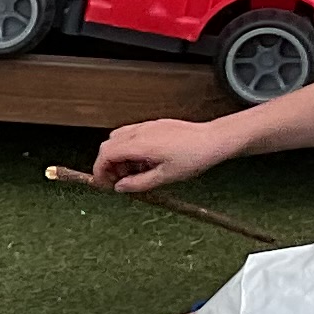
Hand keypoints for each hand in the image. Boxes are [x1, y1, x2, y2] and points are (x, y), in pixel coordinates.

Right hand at [92, 120, 230, 197]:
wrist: (213, 140)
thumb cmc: (193, 157)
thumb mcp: (165, 177)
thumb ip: (138, 184)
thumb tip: (121, 188)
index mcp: (139, 144)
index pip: (106, 154)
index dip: (100, 171)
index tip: (103, 184)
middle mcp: (139, 132)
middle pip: (108, 145)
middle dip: (108, 165)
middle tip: (118, 181)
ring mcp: (146, 126)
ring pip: (118, 139)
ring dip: (119, 156)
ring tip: (133, 173)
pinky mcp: (154, 125)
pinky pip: (132, 135)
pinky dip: (129, 149)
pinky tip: (144, 162)